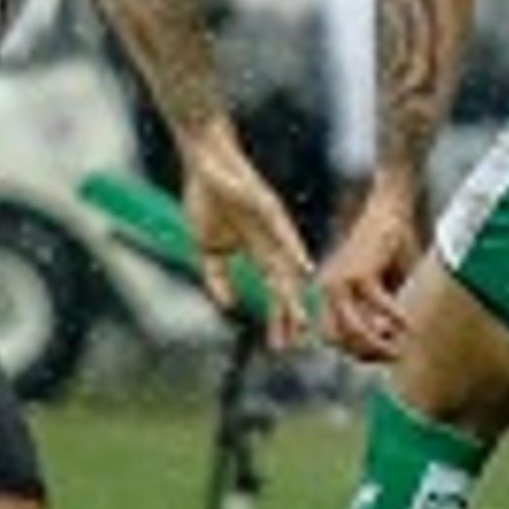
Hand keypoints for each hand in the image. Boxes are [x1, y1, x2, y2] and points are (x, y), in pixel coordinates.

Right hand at [177, 138, 318, 350]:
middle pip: (285, 286)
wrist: (203, 163)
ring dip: (295, 295)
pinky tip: (305, 271)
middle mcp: (272, 243)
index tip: (280, 345)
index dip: (277, 318)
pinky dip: (294, 253)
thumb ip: (217, 277)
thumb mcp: (207, 249)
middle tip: (297, 344)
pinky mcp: (268, 208)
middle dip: (289, 316)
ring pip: (288, 266)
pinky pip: (283, 234)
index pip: (272, 292)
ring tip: (304, 320)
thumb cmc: (206, 200)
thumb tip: (228, 305)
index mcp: (258, 252)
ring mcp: (272, 227)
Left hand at [316, 178, 428, 364]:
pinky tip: (411, 325)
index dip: (360, 351)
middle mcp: (328, 290)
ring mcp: (339, 283)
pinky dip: (396, 318)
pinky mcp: (357, 273)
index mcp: (330, 293)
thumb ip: (382, 314)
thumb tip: (387, 343)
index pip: (336, 339)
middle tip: (395, 355)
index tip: (387, 352)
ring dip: (378, 344)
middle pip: (339, 341)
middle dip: (366, 354)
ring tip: (401, 348)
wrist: (391, 209)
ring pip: (353, 330)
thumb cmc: (392, 248)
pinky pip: (378, 307)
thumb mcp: (386, 286)